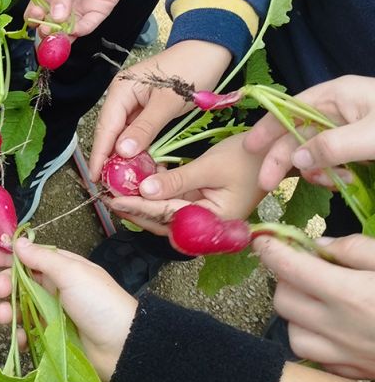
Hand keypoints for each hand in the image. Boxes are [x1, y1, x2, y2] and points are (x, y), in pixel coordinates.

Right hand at [0, 238, 136, 381]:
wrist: (122, 347)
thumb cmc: (100, 303)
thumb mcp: (72, 273)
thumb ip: (42, 258)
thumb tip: (18, 243)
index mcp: (62, 268)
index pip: (28, 257)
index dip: (6, 256)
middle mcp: (55, 288)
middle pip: (19, 282)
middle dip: (4, 284)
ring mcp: (52, 313)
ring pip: (19, 308)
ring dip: (6, 310)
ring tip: (4, 317)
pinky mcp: (50, 337)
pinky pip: (27, 333)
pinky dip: (18, 335)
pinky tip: (18, 337)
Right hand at [25, 0, 140, 36]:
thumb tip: (55, 16)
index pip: (37, 9)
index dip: (34, 18)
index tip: (33, 21)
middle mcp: (65, 1)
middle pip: (53, 23)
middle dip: (48, 31)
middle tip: (45, 33)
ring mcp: (82, 6)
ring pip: (69, 29)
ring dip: (63, 36)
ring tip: (58, 38)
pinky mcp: (99, 10)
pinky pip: (88, 25)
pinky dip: (81, 31)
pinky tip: (75, 30)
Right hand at [88, 40, 231, 181]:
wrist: (210, 51)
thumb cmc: (191, 70)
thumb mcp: (169, 102)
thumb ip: (145, 128)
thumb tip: (123, 152)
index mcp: (121, 90)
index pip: (106, 128)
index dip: (99, 154)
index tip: (95, 178)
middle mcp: (122, 98)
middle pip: (111, 133)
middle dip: (109, 159)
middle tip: (108, 186)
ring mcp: (133, 104)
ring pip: (123, 136)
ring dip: (123, 157)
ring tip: (121, 181)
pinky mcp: (146, 110)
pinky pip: (136, 133)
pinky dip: (137, 149)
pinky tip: (138, 165)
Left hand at [109, 134, 266, 234]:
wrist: (273, 153)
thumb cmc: (248, 157)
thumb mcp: (210, 166)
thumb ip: (177, 181)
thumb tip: (144, 190)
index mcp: (214, 223)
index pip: (168, 216)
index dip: (139, 206)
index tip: (114, 199)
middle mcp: (208, 227)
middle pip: (162, 222)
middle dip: (134, 209)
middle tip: (107, 197)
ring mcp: (204, 219)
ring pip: (164, 215)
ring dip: (142, 203)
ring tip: (117, 190)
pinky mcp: (201, 208)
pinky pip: (173, 206)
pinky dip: (156, 196)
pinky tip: (140, 182)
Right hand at [245, 75, 374, 190]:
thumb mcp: (371, 135)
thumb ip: (332, 146)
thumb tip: (296, 160)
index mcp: (336, 96)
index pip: (290, 109)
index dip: (267, 128)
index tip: (249, 148)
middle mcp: (338, 111)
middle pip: (298, 134)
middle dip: (283, 158)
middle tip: (266, 183)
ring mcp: (349, 130)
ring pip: (316, 152)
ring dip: (317, 171)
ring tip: (332, 184)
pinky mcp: (360, 147)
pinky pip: (334, 162)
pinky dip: (335, 175)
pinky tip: (347, 182)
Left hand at [255, 234, 374, 378]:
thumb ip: (354, 249)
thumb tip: (318, 246)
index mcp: (350, 295)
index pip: (288, 268)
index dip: (269, 250)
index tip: (263, 240)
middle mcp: (340, 328)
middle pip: (283, 300)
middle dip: (286, 280)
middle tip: (307, 269)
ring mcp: (346, 355)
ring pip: (292, 332)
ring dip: (296, 312)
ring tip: (320, 299)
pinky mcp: (353, 372)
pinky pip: (314, 356)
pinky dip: (313, 338)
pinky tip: (330, 326)